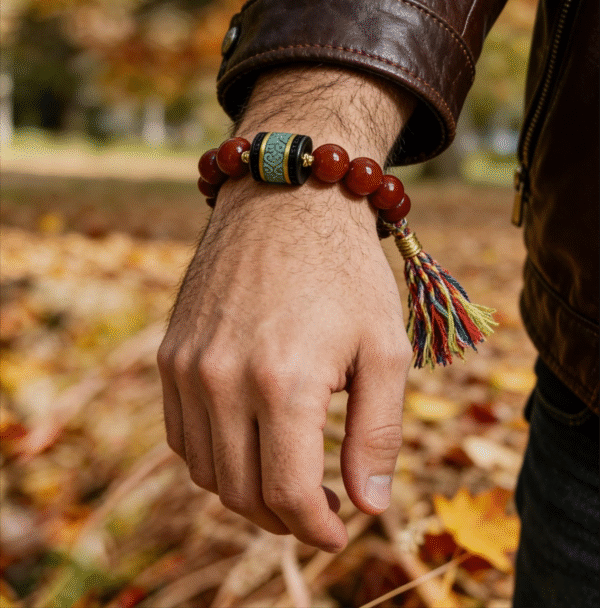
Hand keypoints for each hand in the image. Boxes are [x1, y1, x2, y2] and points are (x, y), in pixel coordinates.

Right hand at [158, 66, 415, 551]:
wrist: (286, 202)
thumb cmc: (345, 272)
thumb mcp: (384, 347)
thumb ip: (378, 435)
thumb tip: (369, 507)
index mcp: (283, 382)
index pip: (288, 494)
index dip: (317, 528)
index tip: (339, 531)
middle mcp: (222, 380)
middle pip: (243, 492)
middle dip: (285, 516)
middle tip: (319, 507)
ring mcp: (187, 367)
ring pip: (207, 471)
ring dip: (247, 490)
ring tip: (287, 478)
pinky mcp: (170, 355)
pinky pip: (181, 434)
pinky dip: (213, 456)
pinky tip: (248, 443)